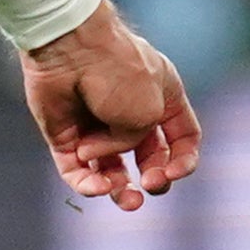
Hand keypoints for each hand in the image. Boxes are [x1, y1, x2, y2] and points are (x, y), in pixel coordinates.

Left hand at [22, 2, 200, 211]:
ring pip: (111, 170)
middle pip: (148, 157)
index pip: (183, 137)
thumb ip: (138, 140)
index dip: (184, 160)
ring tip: (126, 201)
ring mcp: (96, 124)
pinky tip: (96, 186)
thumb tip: (104, 153)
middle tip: (150, 184)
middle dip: (153, 177)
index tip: (174, 172)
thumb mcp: (150, 110)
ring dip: (119, 189)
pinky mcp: (64, 135)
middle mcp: (131, 112)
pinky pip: (76, 169)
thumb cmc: (118, 71)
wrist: (70, 48)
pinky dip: (86, 183)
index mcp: (163, 98)